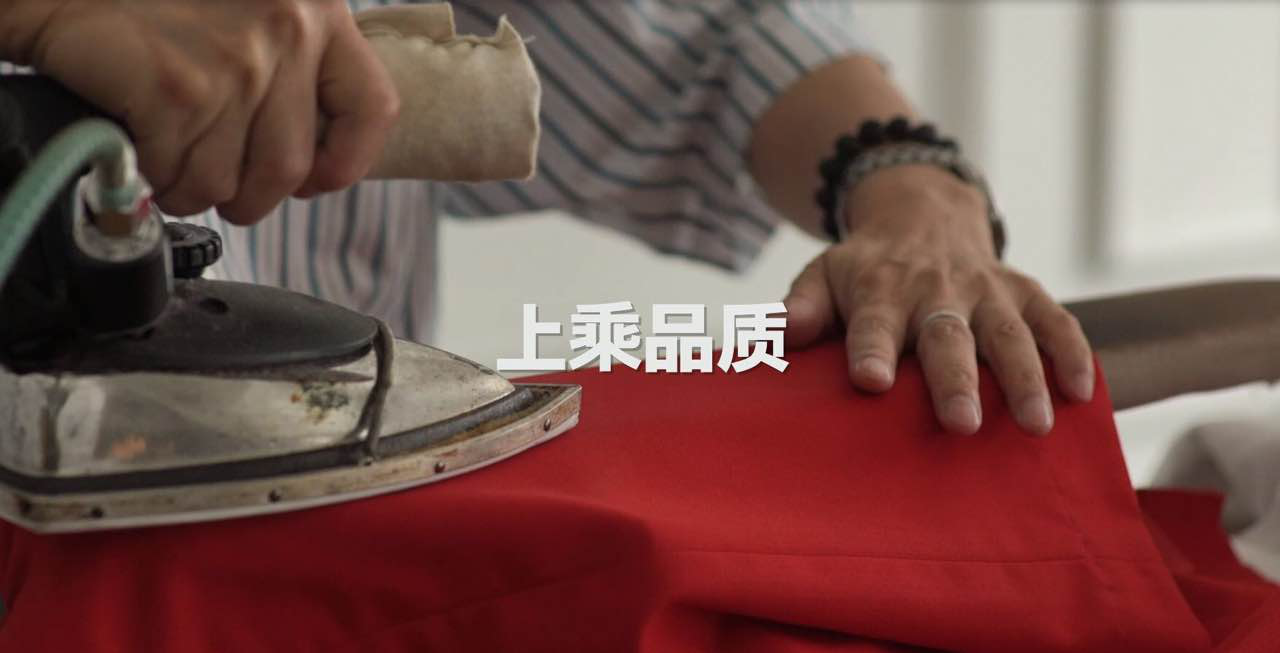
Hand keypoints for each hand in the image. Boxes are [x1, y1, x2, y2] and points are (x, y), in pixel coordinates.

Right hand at [7, 0, 398, 222]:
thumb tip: (312, 156)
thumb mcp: (251, 9)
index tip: (316, 180)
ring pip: (227, 183)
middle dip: (250, 198)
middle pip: (290, 167)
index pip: (372, 108)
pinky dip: (152, 179)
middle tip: (224, 194)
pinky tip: (138, 147)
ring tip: (168, 161)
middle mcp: (287, 31)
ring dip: (190, 190)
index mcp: (317, 9)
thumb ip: (291, 63)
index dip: (346, 161)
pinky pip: (179, 178)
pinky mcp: (179, 91)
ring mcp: (236, 63)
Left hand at [782, 165, 1093, 435]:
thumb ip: (802, 306)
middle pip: (947, 336)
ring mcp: (985, 290)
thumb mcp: (823, 275)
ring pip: (1009, 333)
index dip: (871, 348)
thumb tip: (778, 332)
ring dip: (1024, 378)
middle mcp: (936, 289)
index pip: (873, 322)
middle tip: (961, 424)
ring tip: (1034, 426)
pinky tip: (1084, 393)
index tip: (869, 380)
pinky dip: (1072, 353)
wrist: (921, 214)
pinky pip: (1055, 321)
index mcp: (880, 289)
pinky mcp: (1024, 292)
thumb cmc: (865, 269)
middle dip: (955, 380)